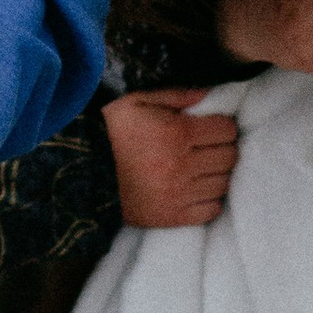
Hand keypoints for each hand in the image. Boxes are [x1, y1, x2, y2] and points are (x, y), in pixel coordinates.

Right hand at [105, 88, 238, 228]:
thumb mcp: (136, 102)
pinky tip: (198, 188)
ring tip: (204, 167)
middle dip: (223, 147)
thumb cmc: (110, 132)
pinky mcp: (172, 217)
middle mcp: (183, 165)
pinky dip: (210, 198)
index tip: (213, 127)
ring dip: (218, 172)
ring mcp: (179, 194)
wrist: (83, 173)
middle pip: (229, 156)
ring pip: (223, 182)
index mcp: (177, 133)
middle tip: (209, 146)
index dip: (223, 126)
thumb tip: (208, 95)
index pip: (226, 130)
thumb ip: (175, 95)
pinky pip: (211, 209)